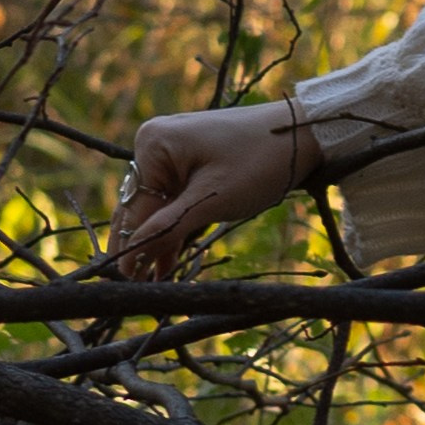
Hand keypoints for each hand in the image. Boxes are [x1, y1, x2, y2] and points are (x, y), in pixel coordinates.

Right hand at [109, 102, 321, 278]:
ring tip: (151, 284)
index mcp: (152, 145)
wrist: (301, 134)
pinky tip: (167, 263)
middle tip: (135, 290)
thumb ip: (168, 227)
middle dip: (141, 246)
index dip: (129, 248)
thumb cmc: (259, 162)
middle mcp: (154, 144)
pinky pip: (175, 199)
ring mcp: (172, 152)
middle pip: (141, 207)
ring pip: (157, 207)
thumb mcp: (212, 201)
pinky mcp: (189, 162)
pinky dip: (175, 227)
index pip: (134, 208)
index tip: (123, 285)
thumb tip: (129, 255)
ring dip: (158, 242)